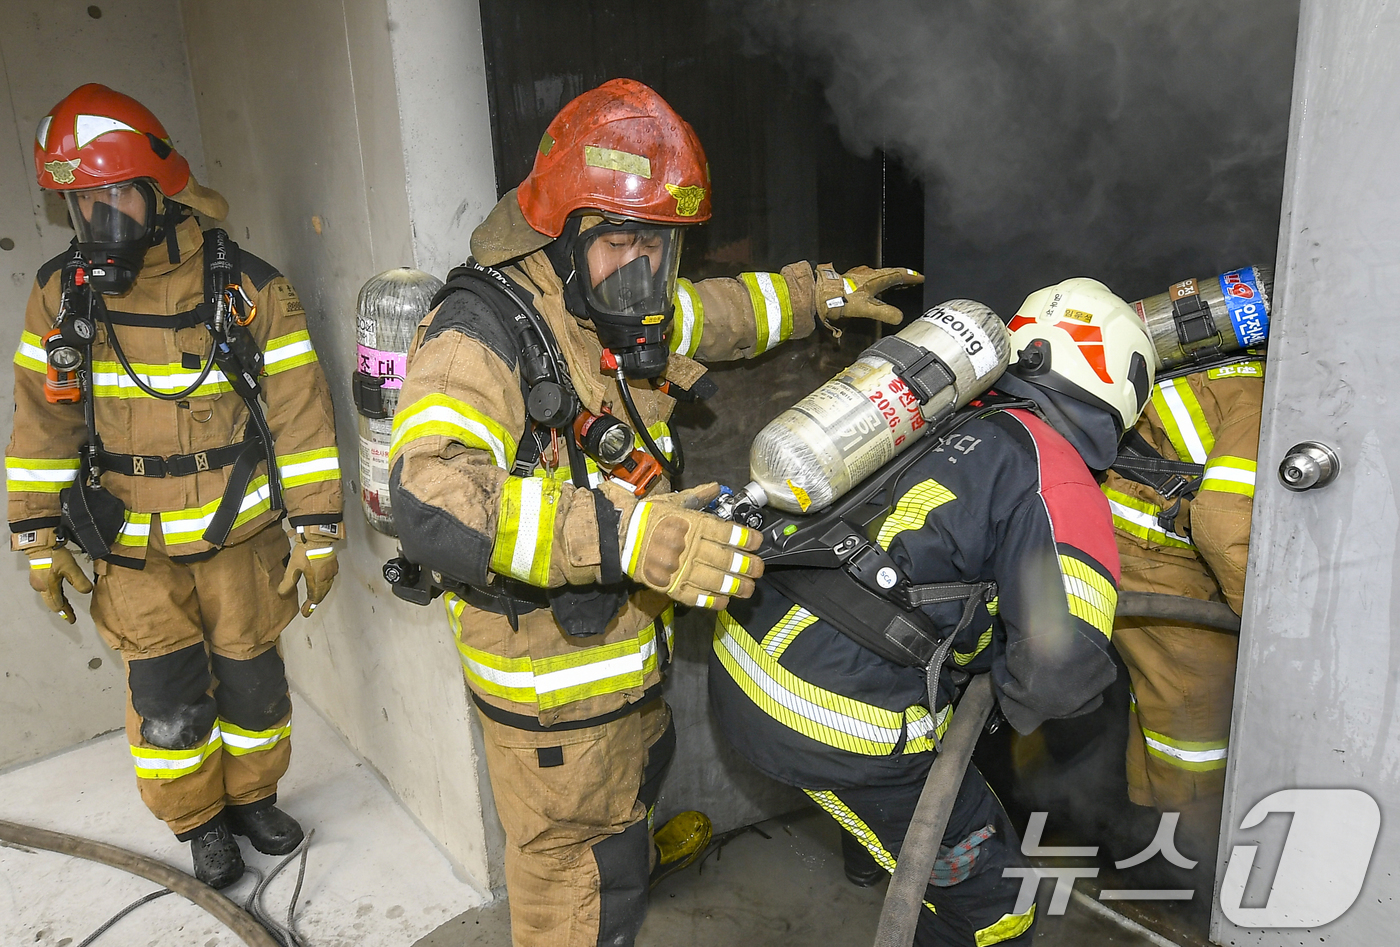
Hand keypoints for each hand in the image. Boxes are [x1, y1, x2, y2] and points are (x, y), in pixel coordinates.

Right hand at [27, 544, 92, 623]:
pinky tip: (58, 592)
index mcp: (49, 588)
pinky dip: (54, 594)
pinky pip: (46, 589)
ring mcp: (37, 581)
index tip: (72, 620)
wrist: (41, 544)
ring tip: (66, 606)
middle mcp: (41, 587)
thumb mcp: (71, 568)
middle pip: (52, 602)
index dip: (66, 613)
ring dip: (58, 602)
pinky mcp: (37, 575)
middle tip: (69, 616)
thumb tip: (87, 591)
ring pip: (49, 596)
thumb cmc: (54, 556)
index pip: (59, 605)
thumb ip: (79, 581)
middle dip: (62, 609)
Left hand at [277, 535, 337, 616]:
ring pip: (327, 587)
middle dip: (315, 600)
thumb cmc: (305, 552)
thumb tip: (281, 594)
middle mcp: (326, 578)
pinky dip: (324, 585)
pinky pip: (329, 579)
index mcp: (317, 581)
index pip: (314, 598)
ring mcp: (331, 571)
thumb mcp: (293, 567)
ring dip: (320, 593)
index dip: (309, 607)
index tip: (305, 613)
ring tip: (314, 596)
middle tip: (308, 606)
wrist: (318, 537)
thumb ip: (287, 582)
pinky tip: (321, 582)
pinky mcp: (333, 564)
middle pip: (322, 593)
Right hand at [615, 483, 763, 609]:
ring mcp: (680, 569)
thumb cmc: (647, 517)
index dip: (746, 539)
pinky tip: (725, 600)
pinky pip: (696, 596)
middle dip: (747, 566)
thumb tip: (716, 488)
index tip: (756, 542)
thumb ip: (698, 496)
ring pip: (715, 580)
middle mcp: (690, 547)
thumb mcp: (674, 501)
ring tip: (748, 588)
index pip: (727, 534)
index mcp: (692, 524)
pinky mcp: (670, 585)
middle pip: (726, 559)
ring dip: (736, 586)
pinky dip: (712, 600)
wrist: (619, 537)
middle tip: (759, 569)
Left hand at [815, 263, 923, 324]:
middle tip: (911, 280)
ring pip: (878, 275)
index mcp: (876, 278)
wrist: (820, 294)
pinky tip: (872, 291)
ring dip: (888, 279)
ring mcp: (858, 275)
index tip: (920, 277)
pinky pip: (868, 279)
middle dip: (901, 277)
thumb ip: (885, 313)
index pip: (898, 275)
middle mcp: (868, 273)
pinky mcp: (849, 279)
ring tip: (895, 285)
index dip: (910, 277)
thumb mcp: (868, 309)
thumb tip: (899, 317)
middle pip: (889, 273)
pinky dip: (876, 283)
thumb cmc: (843, 300)